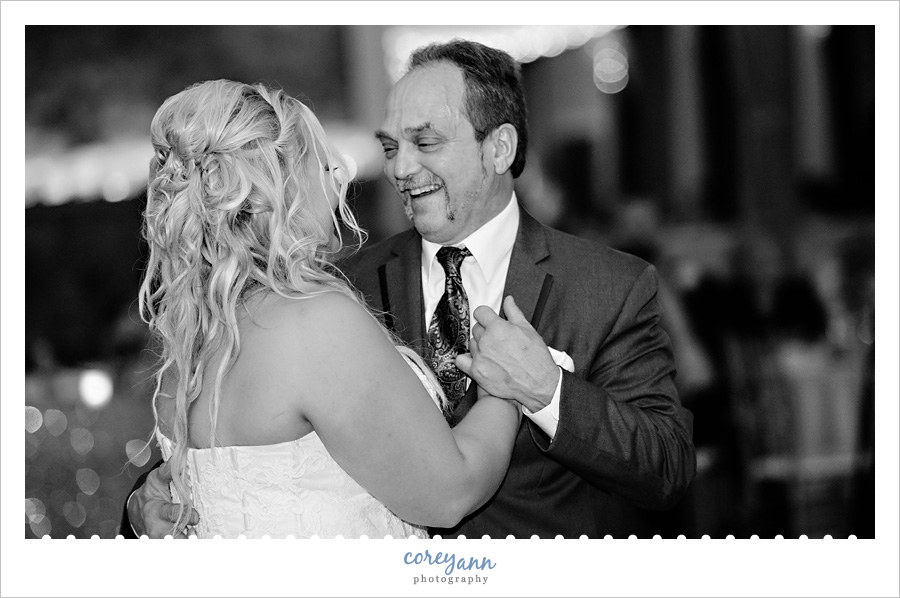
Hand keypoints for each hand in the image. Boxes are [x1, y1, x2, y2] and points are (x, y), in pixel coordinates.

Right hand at [127, 460, 198, 538]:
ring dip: (188, 541)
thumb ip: (167, 470)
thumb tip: (179, 456)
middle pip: (176, 537)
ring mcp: (161, 539)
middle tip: (197, 534)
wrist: (138, 512)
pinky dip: (187, 543)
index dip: (185, 516)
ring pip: (178, 543)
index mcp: (157, 510)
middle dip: (187, 537)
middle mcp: (158, 528)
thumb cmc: (150, 493)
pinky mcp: (166, 543)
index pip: (171, 514)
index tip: (196, 517)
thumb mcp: (156, 479)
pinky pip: (180, 545)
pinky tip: (193, 539)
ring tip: (196, 537)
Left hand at [456, 295, 559, 412]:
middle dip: (486, 331)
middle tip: (498, 340)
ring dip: (480, 346)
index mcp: (498, 328)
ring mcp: (480, 357)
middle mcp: (486, 341)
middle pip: (476, 328)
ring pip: (472, 343)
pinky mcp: (477, 372)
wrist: (538, 384)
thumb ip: (514, 312)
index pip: (480, 312)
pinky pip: (461, 361)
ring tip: (494, 353)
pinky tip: (476, 360)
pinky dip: (466, 359)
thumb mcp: (528, 330)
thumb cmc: (536, 359)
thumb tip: (508, 301)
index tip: (488, 319)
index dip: (486, 315)